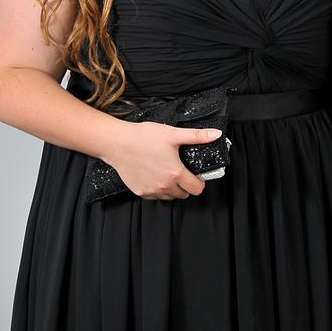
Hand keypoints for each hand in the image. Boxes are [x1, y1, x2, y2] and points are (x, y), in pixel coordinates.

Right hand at [104, 120, 222, 199]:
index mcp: (175, 173)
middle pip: (184, 194)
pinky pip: (154, 196)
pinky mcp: (139, 191)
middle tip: (181, 171)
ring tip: (167, 172)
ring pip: (169, 196)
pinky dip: (157, 189)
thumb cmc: (143, 137)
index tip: (196, 175)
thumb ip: (196, 136)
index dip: (200, 182)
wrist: (117, 143)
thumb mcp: (173, 134)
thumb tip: (215, 134)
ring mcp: (151, 190)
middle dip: (186, 185)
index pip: (197, 189)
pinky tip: (154, 176)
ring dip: (172, 189)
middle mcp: (164, 186)